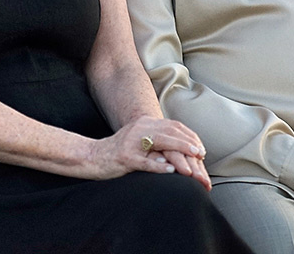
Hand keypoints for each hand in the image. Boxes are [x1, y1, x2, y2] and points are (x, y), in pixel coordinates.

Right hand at [89, 116, 210, 189]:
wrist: (91, 156)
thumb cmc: (117, 152)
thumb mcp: (139, 142)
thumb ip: (157, 142)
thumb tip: (181, 149)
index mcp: (144, 123)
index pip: (172, 126)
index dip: (189, 136)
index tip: (201, 148)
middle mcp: (139, 129)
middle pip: (169, 131)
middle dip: (189, 142)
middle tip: (202, 153)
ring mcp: (131, 142)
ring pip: (161, 142)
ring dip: (180, 150)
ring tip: (193, 159)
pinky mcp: (124, 157)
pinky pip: (145, 161)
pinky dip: (159, 166)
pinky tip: (171, 170)